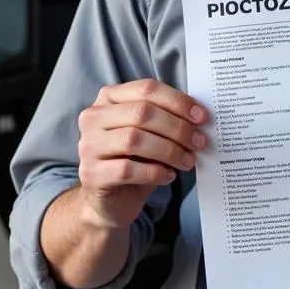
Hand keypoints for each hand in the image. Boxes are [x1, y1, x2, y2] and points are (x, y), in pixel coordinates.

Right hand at [77, 79, 208, 229]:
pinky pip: (127, 169)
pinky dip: (154, 173)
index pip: (146, 89)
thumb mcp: (151, 133)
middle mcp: (93, 117)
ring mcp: (88, 146)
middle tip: (199, 141)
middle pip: (141, 113)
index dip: (177, 101)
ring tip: (187, 161)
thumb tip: (199, 115)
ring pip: (134, 140)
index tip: (201, 116)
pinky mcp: (90, 174)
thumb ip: (167, 119)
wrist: (114, 199)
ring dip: (169, 151)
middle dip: (177, 127)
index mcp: (108, 98)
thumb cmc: (136, 159)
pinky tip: (169, 176)